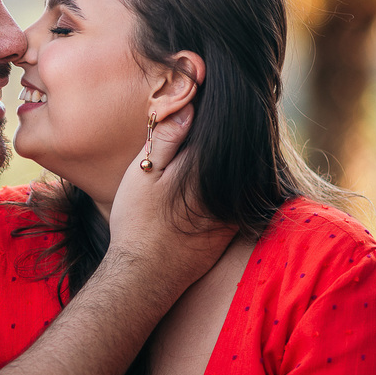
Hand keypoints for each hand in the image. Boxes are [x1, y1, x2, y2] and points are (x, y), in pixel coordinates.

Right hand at [108, 106, 234, 293]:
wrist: (146, 276)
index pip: (217, 125)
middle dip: (220, 133)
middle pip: (234, 146)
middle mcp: (228, 185)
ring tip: (192, 163)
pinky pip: (238, 195)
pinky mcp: (234, 226)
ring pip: (238, 172)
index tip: (199, 98)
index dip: (207, 109)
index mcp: (204, 165)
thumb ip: (167, 138)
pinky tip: (197, 189)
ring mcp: (235, 208)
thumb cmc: (137, 222)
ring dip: (225, 160)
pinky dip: (227, 184)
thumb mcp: (143, 173)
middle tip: (197, 120)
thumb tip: (190, 104)